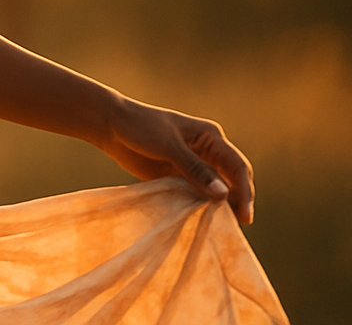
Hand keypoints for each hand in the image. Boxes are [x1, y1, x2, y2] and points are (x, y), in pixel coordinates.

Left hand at [100, 97, 253, 224]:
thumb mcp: (168, 145)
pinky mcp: (177, 176)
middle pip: (231, 180)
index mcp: (211, 137)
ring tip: (221, 228)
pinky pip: (195, 194)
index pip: (236, 166)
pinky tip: (201, 221)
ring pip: (214, 190)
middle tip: (236, 227)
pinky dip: (200, 207)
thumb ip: (195, 169)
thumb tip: (223, 194)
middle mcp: (207, 152)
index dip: (244, 191)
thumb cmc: (140, 127)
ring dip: (219, 206)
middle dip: (236, 201)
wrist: (110, 125)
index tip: (244, 215)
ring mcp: (193, 165)